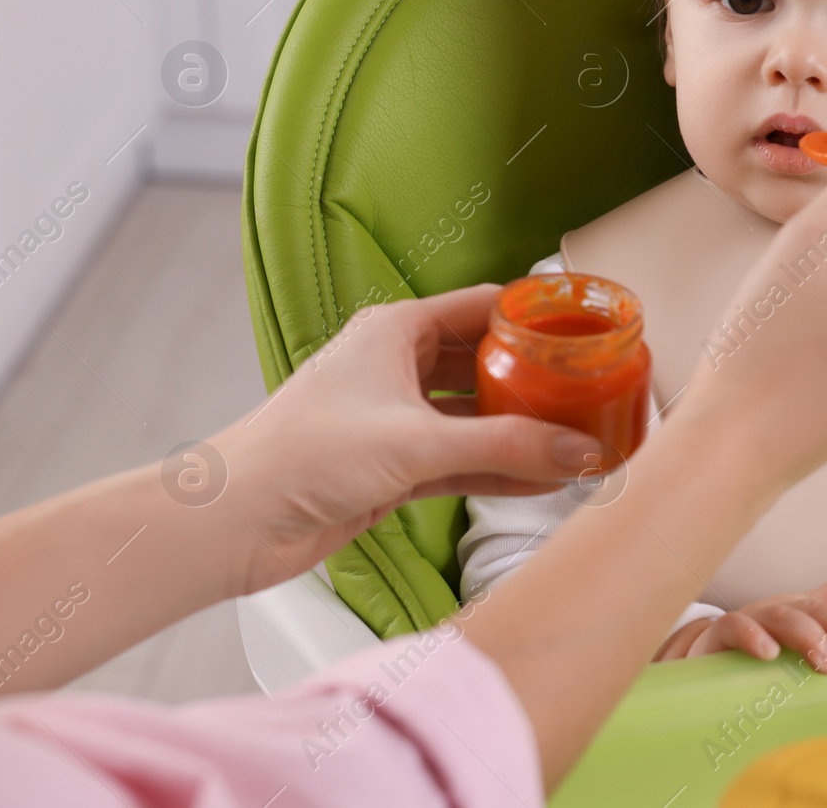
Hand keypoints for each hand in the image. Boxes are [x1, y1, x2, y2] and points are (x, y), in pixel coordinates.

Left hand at [214, 283, 610, 595]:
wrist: (235, 521)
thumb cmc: (300, 455)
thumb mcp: (417, 443)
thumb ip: (506, 446)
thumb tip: (579, 451)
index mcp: (397, 331)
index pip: (484, 306)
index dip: (535, 316)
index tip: (585, 331)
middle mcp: (398, 366)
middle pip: (486, 361)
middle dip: (536, 379)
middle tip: (591, 391)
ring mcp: (397, 417)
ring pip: (478, 416)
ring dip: (523, 430)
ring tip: (579, 439)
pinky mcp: (395, 465)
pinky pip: (464, 460)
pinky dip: (500, 468)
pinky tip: (543, 478)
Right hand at [652, 578, 826, 671]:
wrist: (704, 665)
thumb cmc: (764, 666)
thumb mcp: (802, 661)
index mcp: (811, 611)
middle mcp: (788, 608)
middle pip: (823, 605)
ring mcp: (756, 618)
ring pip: (788, 615)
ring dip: (811, 636)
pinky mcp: (723, 633)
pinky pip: (739, 627)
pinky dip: (756, 638)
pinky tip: (769, 655)